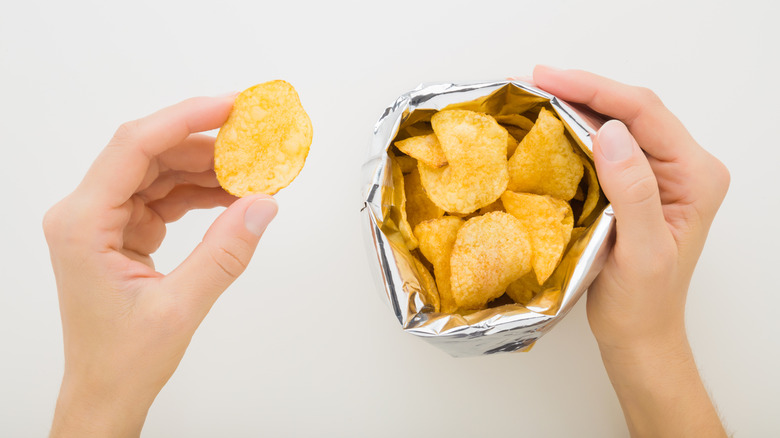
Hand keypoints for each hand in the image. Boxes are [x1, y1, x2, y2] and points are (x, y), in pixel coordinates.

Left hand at [44, 96, 277, 436]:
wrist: (106, 390)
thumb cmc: (122, 358)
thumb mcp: (180, 307)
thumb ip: (225, 253)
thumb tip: (263, 205)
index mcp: (83, 224)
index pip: (134, 148)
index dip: (185, 119)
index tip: (231, 106)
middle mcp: (87, 213)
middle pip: (150, 153)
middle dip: (206, 143)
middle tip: (255, 138)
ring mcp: (105, 220)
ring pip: (161, 171)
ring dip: (208, 168)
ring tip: (254, 169)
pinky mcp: (124, 229)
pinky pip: (167, 195)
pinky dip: (202, 192)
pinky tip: (234, 194)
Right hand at [533, 66, 728, 435]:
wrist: (639, 332)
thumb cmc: (643, 303)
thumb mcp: (642, 252)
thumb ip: (634, 192)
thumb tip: (612, 132)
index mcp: (695, 177)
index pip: (644, 114)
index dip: (595, 89)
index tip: (550, 79)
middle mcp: (683, 168)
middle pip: (631, 109)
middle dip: (581, 90)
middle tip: (532, 81)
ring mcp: (660, 174)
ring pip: (617, 122)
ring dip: (575, 106)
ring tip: (534, 95)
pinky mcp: (636, 184)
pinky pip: (605, 145)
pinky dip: (575, 130)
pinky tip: (549, 124)